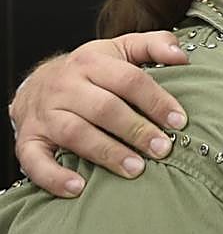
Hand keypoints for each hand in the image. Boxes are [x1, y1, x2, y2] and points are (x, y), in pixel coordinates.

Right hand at [9, 32, 188, 196]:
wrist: (37, 83)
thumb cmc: (91, 70)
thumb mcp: (122, 49)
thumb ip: (154, 45)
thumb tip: (182, 56)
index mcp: (92, 61)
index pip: (129, 80)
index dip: (156, 101)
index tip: (178, 122)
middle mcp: (66, 86)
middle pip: (104, 108)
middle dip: (137, 131)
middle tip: (162, 149)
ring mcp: (45, 114)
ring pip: (75, 133)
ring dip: (107, 153)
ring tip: (136, 169)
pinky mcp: (28, 139)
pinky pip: (35, 160)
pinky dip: (54, 176)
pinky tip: (78, 188)